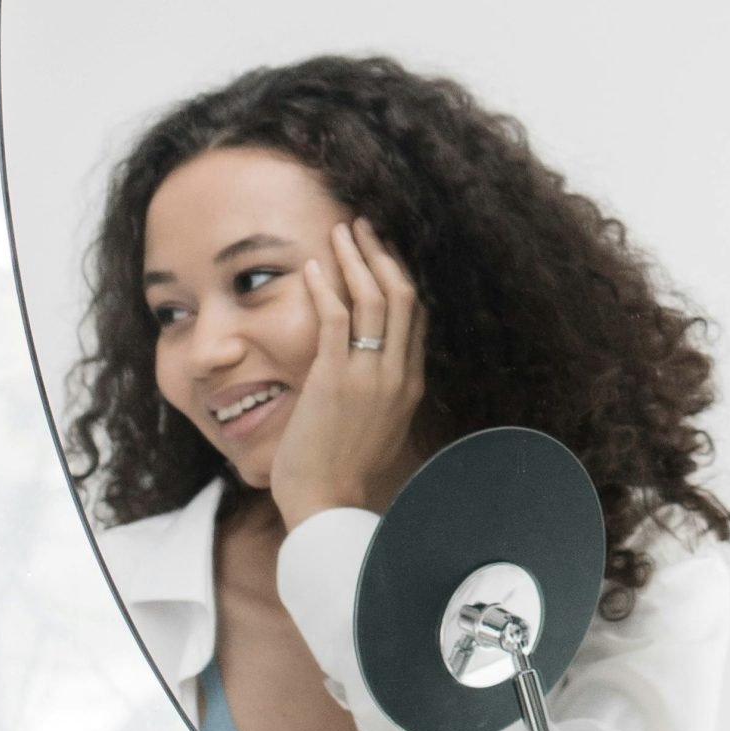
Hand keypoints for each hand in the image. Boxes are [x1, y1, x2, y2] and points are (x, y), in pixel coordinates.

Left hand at [268, 217, 427, 525]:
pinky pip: (336, 319)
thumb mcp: (375, 428)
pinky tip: (313, 267)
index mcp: (410, 385)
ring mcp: (370, 376)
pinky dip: (326, 288)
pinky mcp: (336, 379)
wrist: (326, 502)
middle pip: (404, 297)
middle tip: (363, 227)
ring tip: (340, 231)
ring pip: (376, 299)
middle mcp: (398, 375)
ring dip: (357, 259)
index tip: (382, 252)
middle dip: (383, 255)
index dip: (400, 277)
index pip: (416, 317)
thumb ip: (378, 394)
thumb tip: (367, 371)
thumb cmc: (341, 472)